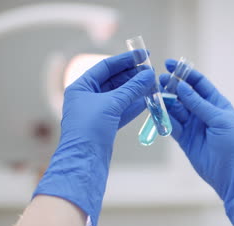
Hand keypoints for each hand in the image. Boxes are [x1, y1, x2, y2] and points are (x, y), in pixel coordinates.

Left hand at [33, 51, 154, 225]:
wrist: (84, 162)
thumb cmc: (89, 129)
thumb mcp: (111, 104)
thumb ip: (131, 88)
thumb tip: (148, 74)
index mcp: (81, 87)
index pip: (105, 67)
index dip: (125, 59)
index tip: (143, 54)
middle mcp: (87, 97)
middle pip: (113, 80)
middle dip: (132, 75)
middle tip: (151, 71)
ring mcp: (97, 112)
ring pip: (120, 96)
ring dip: (136, 90)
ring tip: (153, 84)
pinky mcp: (105, 125)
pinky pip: (122, 110)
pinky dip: (134, 105)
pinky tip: (148, 100)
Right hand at [160, 59, 233, 225]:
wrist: (233, 174)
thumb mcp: (219, 119)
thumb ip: (199, 104)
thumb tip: (181, 87)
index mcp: (216, 104)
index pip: (199, 84)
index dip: (185, 74)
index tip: (170, 65)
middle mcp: (203, 113)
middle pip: (184, 95)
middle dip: (171, 87)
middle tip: (158, 81)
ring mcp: (193, 126)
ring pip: (175, 110)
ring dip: (165, 102)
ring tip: (153, 95)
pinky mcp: (185, 140)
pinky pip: (171, 125)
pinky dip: (163, 119)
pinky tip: (155, 112)